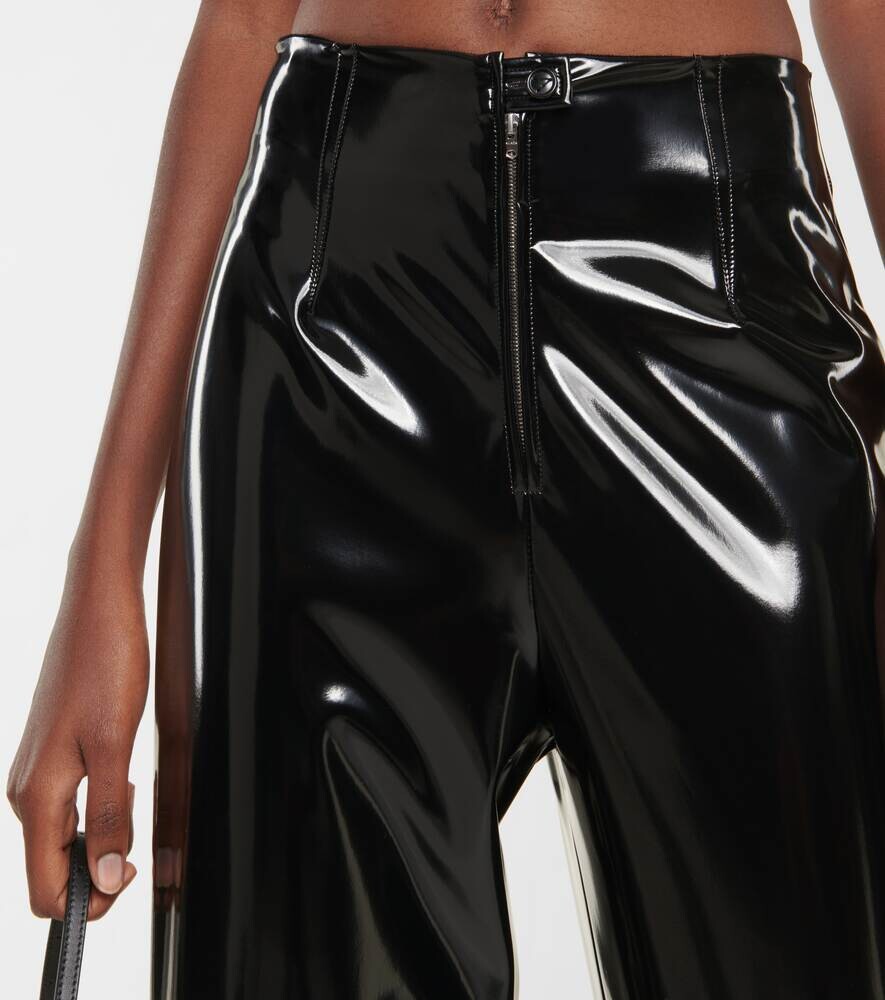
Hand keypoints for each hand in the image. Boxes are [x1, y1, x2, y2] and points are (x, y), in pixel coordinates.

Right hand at [7, 563, 148, 919]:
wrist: (99, 608)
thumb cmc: (106, 664)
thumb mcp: (115, 745)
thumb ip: (107, 816)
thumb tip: (102, 879)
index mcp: (36, 797)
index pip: (45, 891)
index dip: (87, 903)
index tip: (127, 876)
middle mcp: (27, 790)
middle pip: (53, 867)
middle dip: (99, 867)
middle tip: (137, 831)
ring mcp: (37, 770)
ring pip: (64, 835)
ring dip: (101, 833)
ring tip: (131, 792)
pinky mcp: (53, 753)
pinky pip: (71, 803)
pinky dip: (99, 804)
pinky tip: (122, 776)